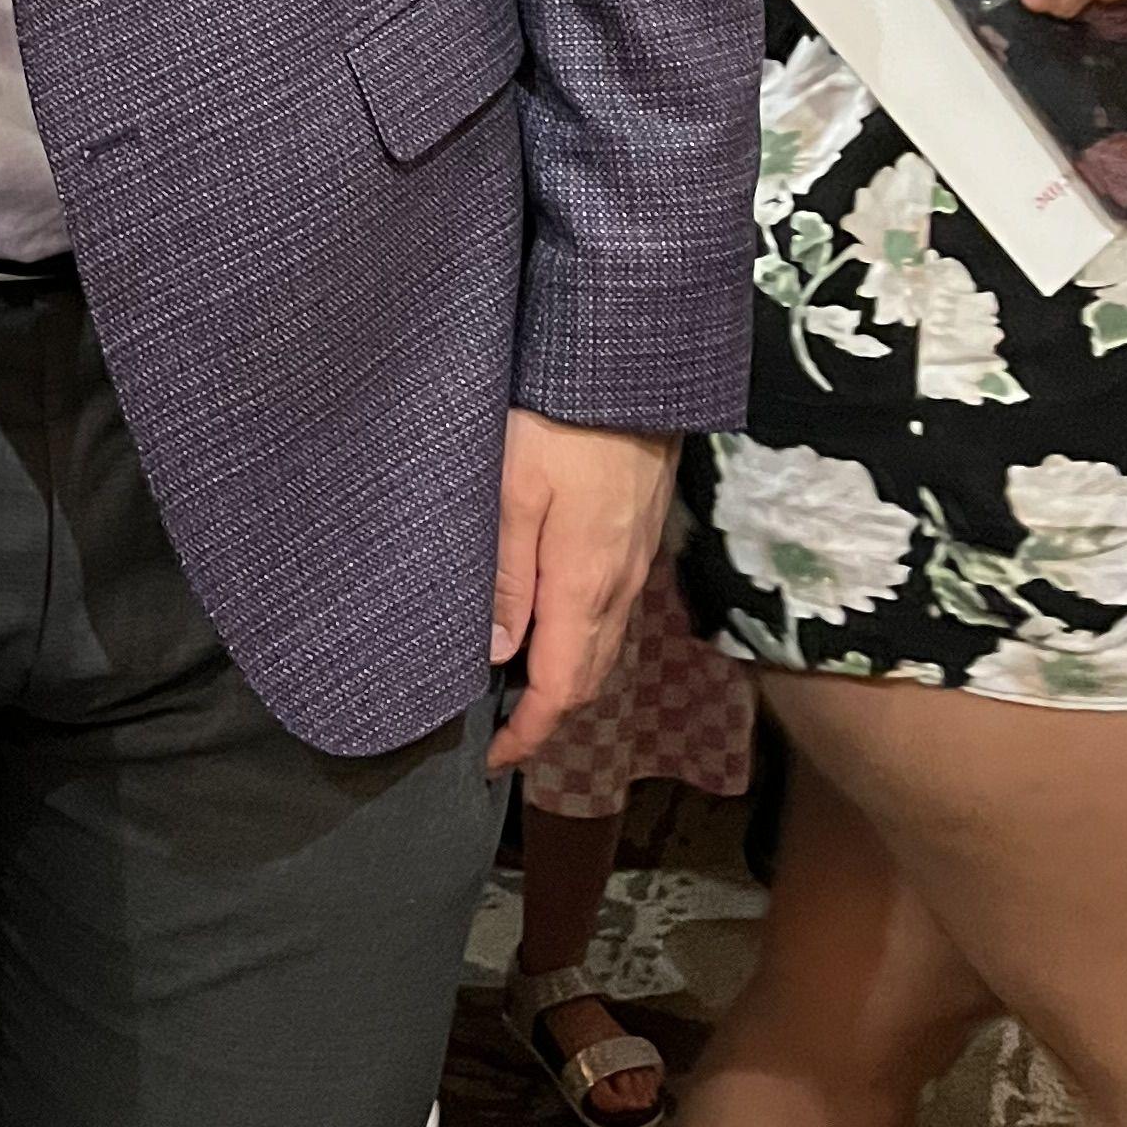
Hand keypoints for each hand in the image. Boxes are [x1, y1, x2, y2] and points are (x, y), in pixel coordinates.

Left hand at [487, 415, 677, 777]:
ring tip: (513, 687)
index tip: (490, 757)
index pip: (560, 688)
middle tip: (495, 730)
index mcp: (584, 586)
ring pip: (600, 647)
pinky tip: (546, 623)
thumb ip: (507, 576)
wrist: (633, 369)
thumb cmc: (562, 422)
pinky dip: (578, 640)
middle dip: (544, 716)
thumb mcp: (514, 491)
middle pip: (585, 678)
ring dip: (563, 679)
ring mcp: (633, 564)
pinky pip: (609, 613)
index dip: (527, 732)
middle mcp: (618, 587)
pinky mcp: (636, 539)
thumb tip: (499, 655)